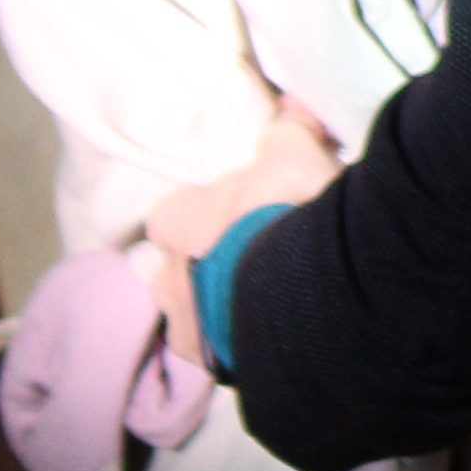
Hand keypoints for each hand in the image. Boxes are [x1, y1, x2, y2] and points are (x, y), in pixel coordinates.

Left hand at [141, 102, 341, 365]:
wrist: (303, 290)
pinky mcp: (212, 367)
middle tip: (266, 259)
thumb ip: (290, 131)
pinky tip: (279, 334)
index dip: (211, 215)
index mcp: (175, 221)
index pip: (178, 214)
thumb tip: (293, 103)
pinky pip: (224, 352)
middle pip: (186, 267)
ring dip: (226, 308)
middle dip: (217, 265)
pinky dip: (244, 343)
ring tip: (276, 303)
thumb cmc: (287, 210)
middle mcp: (166, 276)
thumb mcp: (296, 156)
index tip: (247, 216)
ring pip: (200, 314)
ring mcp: (185, 327)